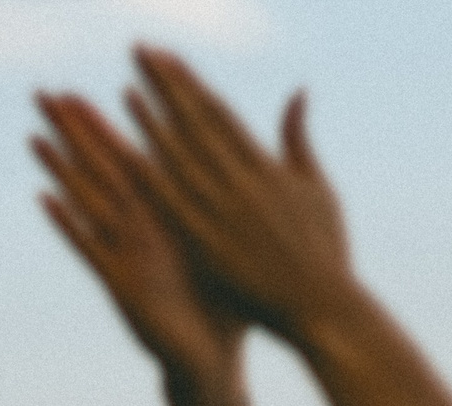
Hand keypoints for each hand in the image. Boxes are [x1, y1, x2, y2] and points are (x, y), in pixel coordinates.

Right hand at [33, 92, 245, 392]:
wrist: (212, 361)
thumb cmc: (222, 309)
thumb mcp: (225, 248)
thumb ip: (220, 209)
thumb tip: (238, 171)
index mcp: (166, 218)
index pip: (132, 161)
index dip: (107, 127)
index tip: (85, 93)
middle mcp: (139, 232)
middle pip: (101, 171)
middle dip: (74, 134)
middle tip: (45, 95)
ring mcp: (126, 255)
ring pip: (89, 202)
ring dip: (62, 169)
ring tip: (35, 135)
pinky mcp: (120, 283)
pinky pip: (90, 247)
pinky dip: (69, 222)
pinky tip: (46, 197)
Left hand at [125, 46, 354, 345]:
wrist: (322, 306)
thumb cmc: (325, 252)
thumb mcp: (317, 187)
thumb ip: (298, 138)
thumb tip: (297, 91)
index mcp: (267, 167)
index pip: (221, 114)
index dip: (191, 83)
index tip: (168, 58)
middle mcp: (243, 183)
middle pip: (196, 124)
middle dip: (166, 86)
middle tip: (139, 52)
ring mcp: (225, 214)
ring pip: (180, 159)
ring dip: (151, 124)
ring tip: (126, 92)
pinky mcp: (210, 245)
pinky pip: (172, 208)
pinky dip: (149, 181)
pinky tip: (126, 158)